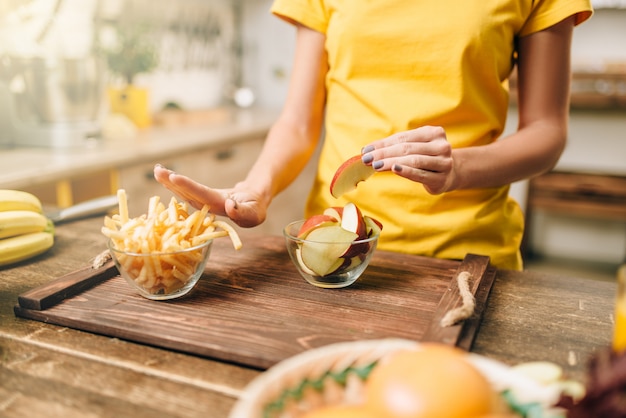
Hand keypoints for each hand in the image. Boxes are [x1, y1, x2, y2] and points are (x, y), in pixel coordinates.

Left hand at [153, 164, 267, 227]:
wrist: (253, 205)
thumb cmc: (256, 209)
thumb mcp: (255, 213)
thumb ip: (243, 212)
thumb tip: (229, 206)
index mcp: (219, 209)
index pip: (202, 196)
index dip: (188, 187)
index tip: (174, 177)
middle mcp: (207, 207)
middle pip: (187, 195)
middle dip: (172, 183)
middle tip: (158, 171)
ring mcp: (203, 203)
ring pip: (184, 192)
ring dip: (169, 181)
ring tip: (157, 170)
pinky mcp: (201, 199)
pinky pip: (185, 190)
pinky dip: (174, 182)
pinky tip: (165, 175)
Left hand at [360, 126, 455, 193]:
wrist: (449, 174)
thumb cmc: (425, 158)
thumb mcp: (413, 147)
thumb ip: (394, 146)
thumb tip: (366, 150)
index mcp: (434, 133)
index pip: (403, 137)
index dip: (383, 144)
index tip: (366, 150)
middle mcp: (442, 145)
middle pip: (406, 148)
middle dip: (383, 153)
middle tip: (366, 159)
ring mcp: (444, 162)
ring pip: (413, 160)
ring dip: (391, 162)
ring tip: (375, 165)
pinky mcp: (441, 178)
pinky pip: (420, 174)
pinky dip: (406, 171)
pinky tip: (394, 169)